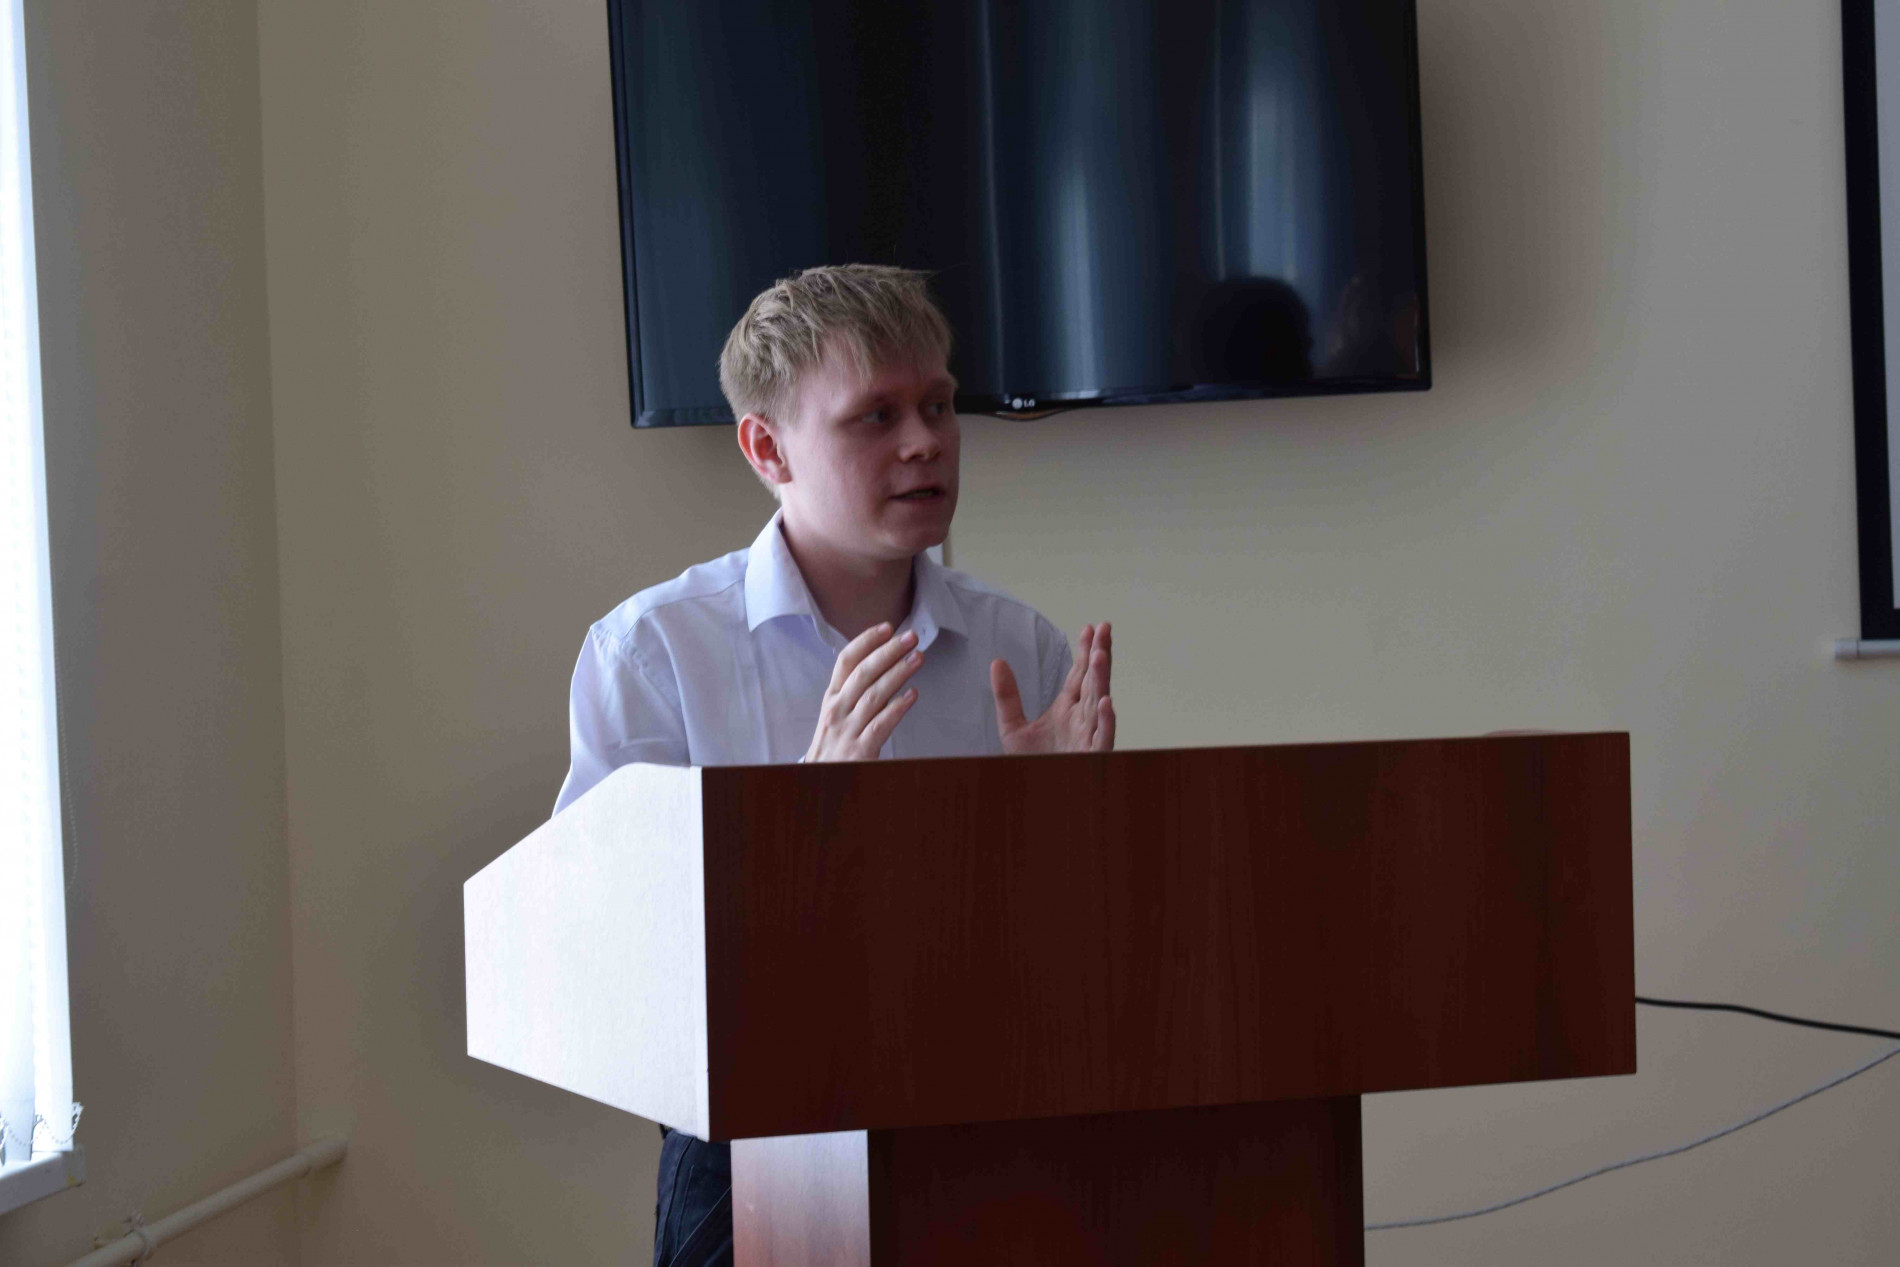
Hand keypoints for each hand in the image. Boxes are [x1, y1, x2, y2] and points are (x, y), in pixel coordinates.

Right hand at [805, 622, 924, 761]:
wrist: (818, 782)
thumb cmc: (833, 746)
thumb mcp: (836, 715)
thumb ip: (855, 692)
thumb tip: (883, 665)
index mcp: (832, 698)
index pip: (846, 661)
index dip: (866, 641)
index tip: (887, 628)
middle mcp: (837, 710)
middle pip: (863, 673)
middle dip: (889, 652)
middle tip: (911, 638)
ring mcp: (847, 730)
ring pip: (875, 695)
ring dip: (898, 673)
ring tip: (918, 658)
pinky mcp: (860, 750)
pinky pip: (882, 724)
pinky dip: (898, 708)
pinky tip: (912, 695)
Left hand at [991, 622, 1114, 754]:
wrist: (1036, 795)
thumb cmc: (1033, 765)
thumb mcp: (1012, 727)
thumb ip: (1007, 696)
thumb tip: (997, 662)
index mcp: (1067, 710)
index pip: (1079, 675)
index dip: (1085, 651)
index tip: (1090, 628)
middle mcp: (1082, 719)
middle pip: (1093, 682)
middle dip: (1099, 655)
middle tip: (1104, 628)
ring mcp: (1089, 736)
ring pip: (1100, 704)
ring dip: (1102, 680)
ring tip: (1102, 655)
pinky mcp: (1092, 756)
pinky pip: (1102, 737)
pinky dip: (1106, 721)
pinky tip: (1107, 702)